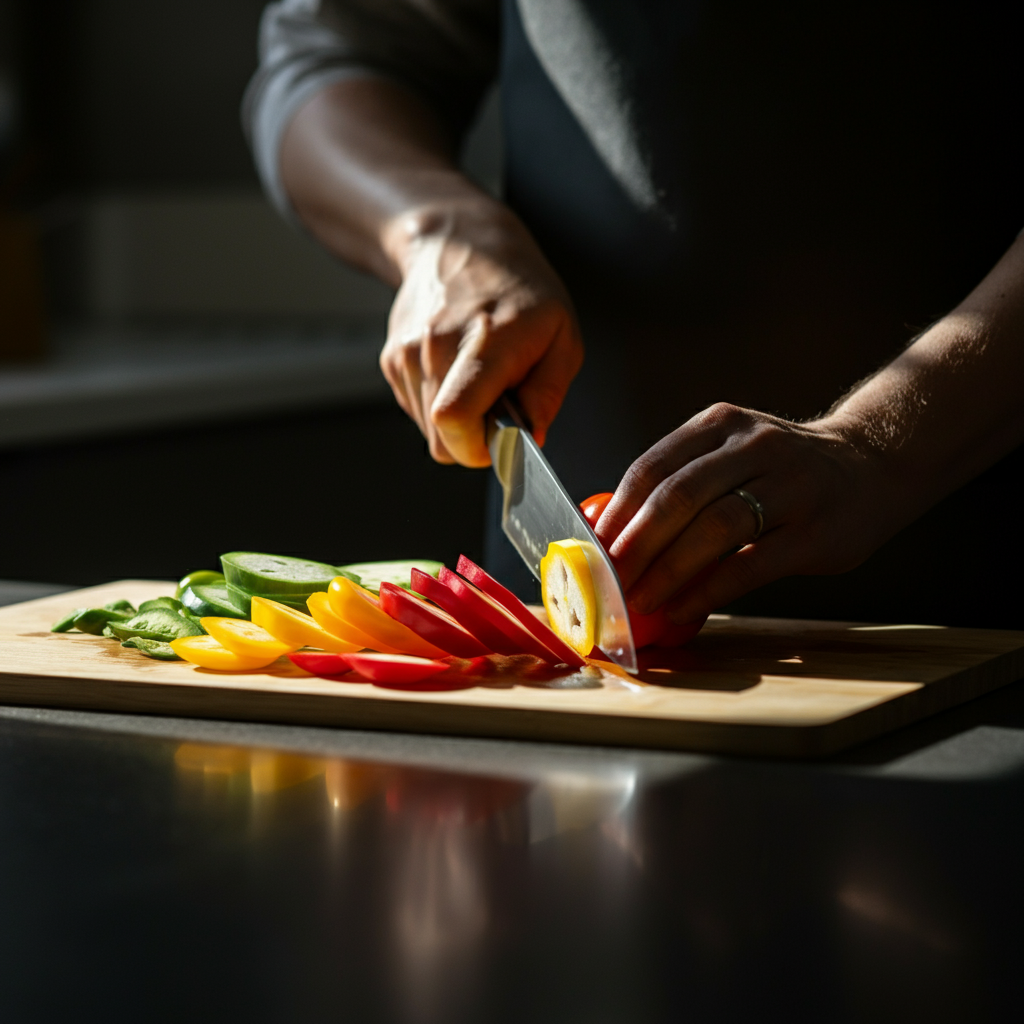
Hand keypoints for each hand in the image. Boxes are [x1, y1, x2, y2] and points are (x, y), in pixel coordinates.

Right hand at [380, 202, 583, 465]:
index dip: (478, 448)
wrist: (460, 244)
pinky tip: (455, 369)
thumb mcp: (562, 336)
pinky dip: (439, 403)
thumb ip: (548, 394)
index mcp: (487, 341)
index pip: (456, 418)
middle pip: (442, 439)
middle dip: (474, 439)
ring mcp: (408, 352)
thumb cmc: (519, 291)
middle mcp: (437, 346)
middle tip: (499, 404)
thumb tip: (530, 439)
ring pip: (429, 430)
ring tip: (477, 378)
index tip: (501, 440)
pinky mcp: (392, 359)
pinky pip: (417, 410)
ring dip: (457, 420)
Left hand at [593, 403, 896, 623]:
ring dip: (668, 569)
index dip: (617, 510)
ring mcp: (790, 486)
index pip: (653, 465)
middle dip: (635, 544)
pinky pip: (750, 564)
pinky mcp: (815, 531)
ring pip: (715, 527)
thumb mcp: (733, 450)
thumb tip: (613, 534)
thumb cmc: (782, 469)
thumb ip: (683, 479)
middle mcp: (755, 446)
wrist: (871, 465)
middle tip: (608, 579)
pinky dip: (709, 589)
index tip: (591, 547)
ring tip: (640, 599)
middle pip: (679, 496)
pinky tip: (683, 607)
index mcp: (721, 424)